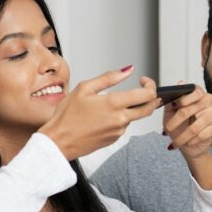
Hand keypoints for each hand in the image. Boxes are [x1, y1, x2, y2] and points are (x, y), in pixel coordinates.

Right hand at [39, 67, 159, 159]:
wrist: (59, 141)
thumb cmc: (67, 116)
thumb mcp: (85, 88)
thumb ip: (109, 78)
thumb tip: (127, 70)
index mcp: (114, 104)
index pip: (147, 95)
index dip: (150, 85)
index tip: (143, 81)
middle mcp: (120, 119)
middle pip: (149, 108)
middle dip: (152, 98)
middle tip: (145, 90)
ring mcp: (119, 131)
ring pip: (135, 117)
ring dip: (131, 108)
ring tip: (111, 104)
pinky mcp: (114, 139)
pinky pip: (123, 126)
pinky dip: (120, 118)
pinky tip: (104, 116)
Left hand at [163, 86, 211, 160]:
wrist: (187, 145)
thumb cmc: (179, 126)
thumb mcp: (170, 113)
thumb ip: (172, 100)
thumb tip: (178, 84)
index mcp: (197, 93)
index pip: (195, 90)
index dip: (184, 99)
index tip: (173, 106)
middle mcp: (208, 100)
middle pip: (195, 107)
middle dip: (178, 120)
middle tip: (168, 129)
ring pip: (198, 124)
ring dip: (184, 135)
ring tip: (176, 142)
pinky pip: (204, 133)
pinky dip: (193, 140)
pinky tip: (187, 143)